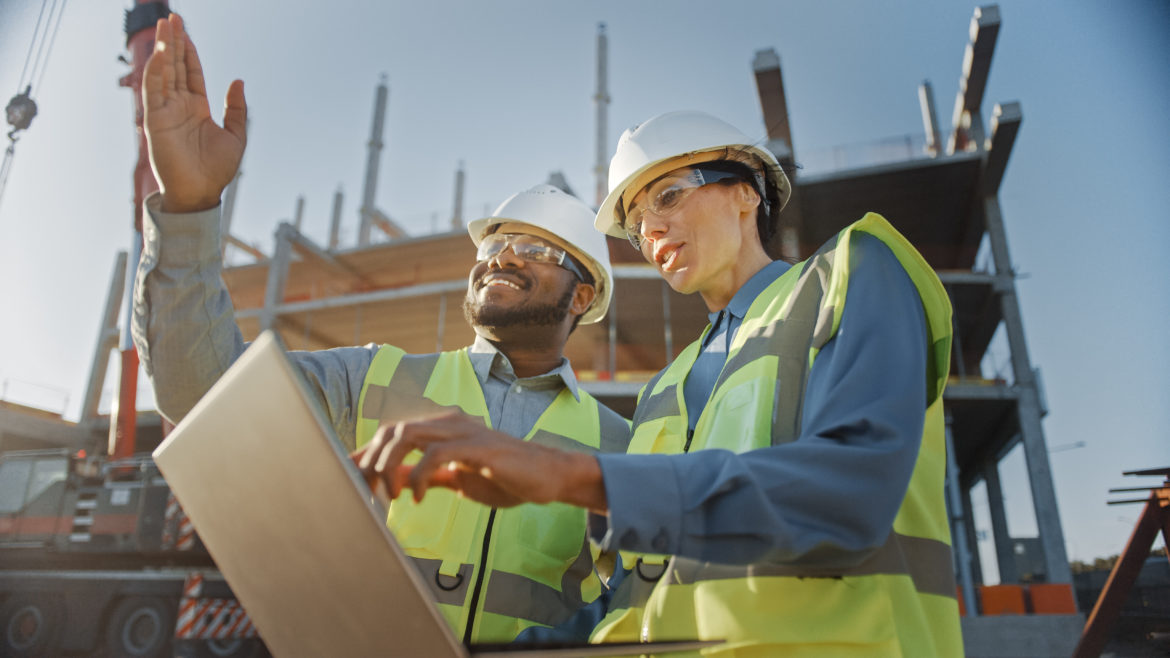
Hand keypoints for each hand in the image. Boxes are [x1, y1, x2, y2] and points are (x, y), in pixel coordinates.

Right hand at [142, 14, 245, 212]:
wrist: (201, 192)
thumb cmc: (217, 170)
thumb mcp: (236, 135)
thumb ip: (236, 108)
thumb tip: (238, 80)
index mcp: (197, 107)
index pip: (191, 72)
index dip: (189, 51)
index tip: (185, 29)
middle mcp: (179, 106)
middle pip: (176, 66)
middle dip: (175, 42)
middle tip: (173, 17)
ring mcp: (166, 111)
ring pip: (164, 73)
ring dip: (164, 50)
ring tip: (166, 26)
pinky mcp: (156, 121)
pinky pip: (154, 91)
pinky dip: (156, 72)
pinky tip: (160, 53)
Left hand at [351, 412, 606, 511]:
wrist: (547, 477)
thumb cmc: (505, 477)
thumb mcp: (458, 479)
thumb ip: (428, 476)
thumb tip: (394, 481)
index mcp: (442, 428)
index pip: (393, 433)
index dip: (367, 455)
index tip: (349, 480)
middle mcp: (449, 421)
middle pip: (392, 430)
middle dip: (371, 463)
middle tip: (367, 495)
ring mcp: (463, 430)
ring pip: (407, 434)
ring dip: (389, 467)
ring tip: (390, 496)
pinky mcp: (477, 445)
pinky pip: (435, 454)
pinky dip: (420, 476)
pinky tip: (419, 498)